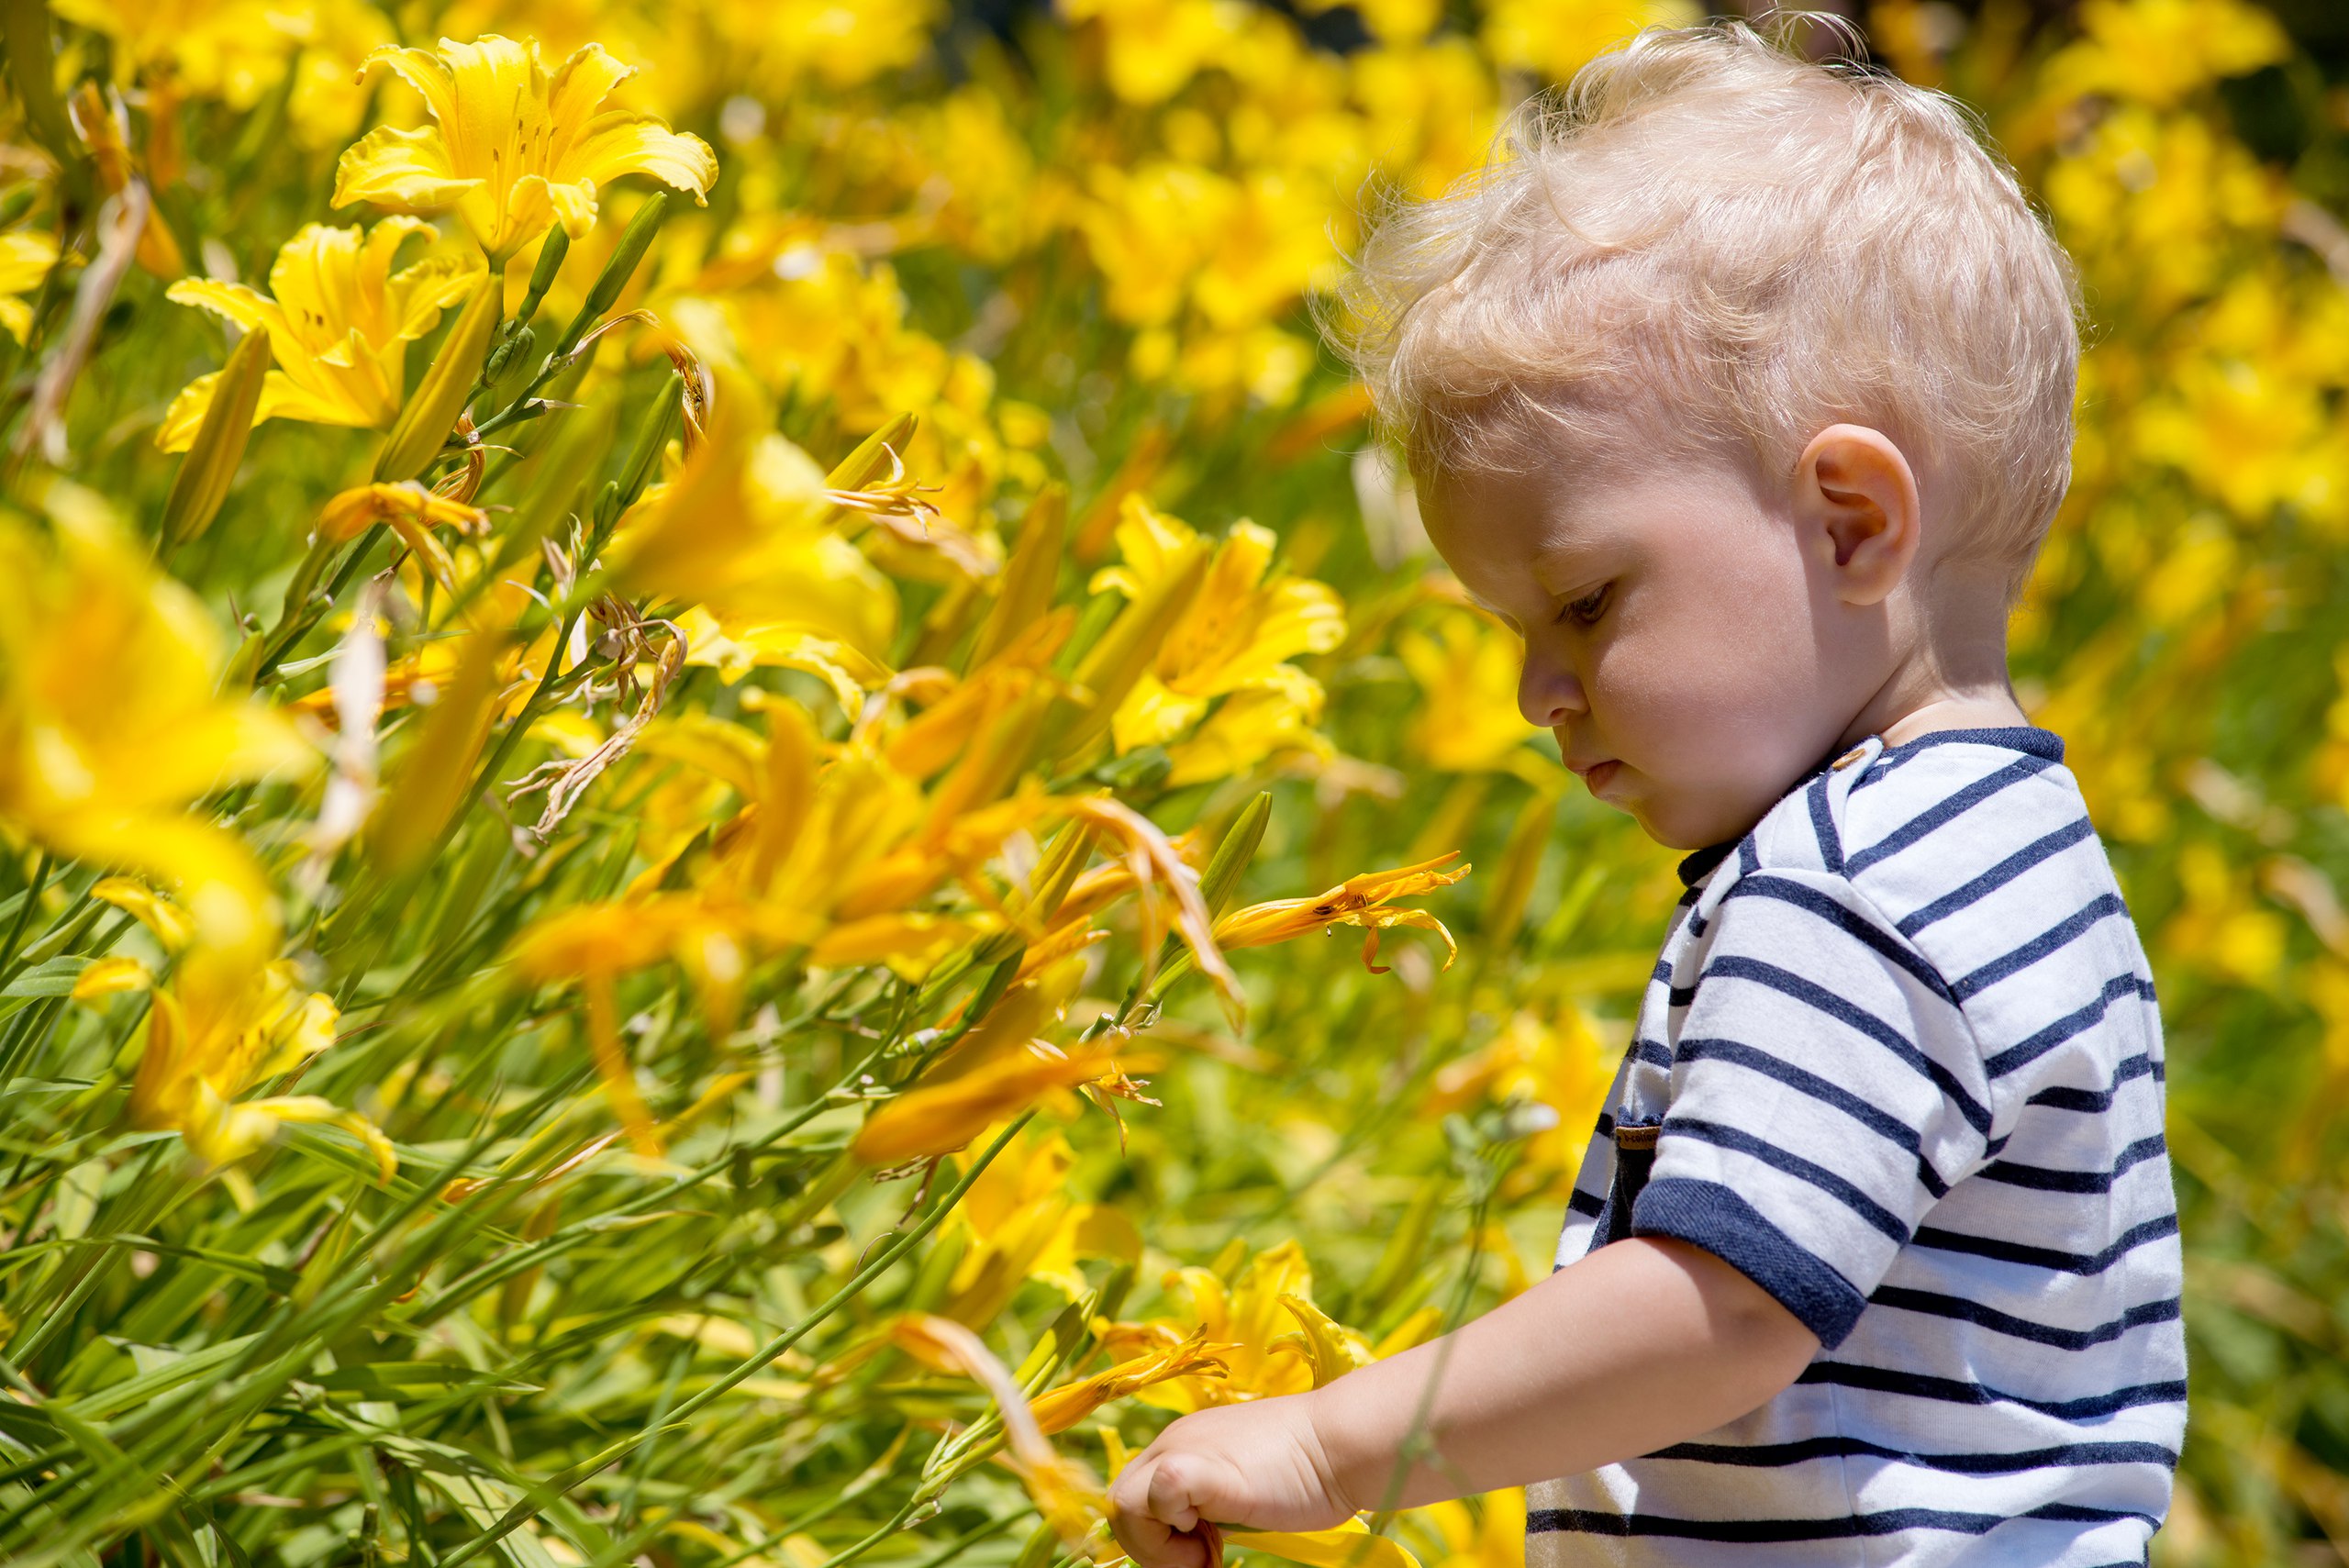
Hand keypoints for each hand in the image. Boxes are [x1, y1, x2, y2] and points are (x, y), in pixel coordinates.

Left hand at [1106, 1394, 1354, 1567]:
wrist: (1343, 1444)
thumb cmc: (1308, 1471)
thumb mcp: (1241, 1484)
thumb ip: (1208, 1499)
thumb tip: (1188, 1533)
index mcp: (1184, 1444)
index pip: (1134, 1495)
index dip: (1156, 1534)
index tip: (1203, 1548)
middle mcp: (1175, 1441)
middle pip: (1121, 1503)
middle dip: (1152, 1547)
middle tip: (1204, 1557)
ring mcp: (1184, 1451)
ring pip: (1125, 1507)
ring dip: (1162, 1549)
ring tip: (1212, 1552)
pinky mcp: (1200, 1470)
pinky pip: (1154, 1496)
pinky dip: (1172, 1532)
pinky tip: (1213, 1542)